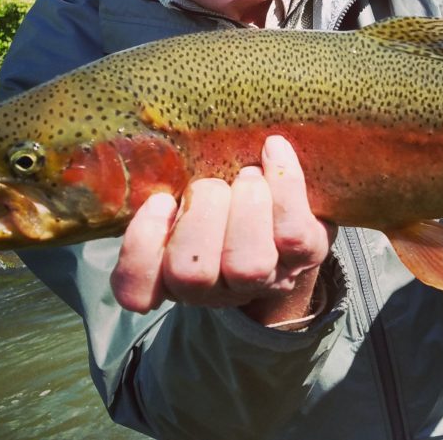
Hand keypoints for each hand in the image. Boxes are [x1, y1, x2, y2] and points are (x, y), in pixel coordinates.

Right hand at [110, 135, 333, 323]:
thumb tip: (153, 154)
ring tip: (247, 177)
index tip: (161, 200)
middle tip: (212, 184)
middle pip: (191, 272)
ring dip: (245, 206)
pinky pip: (293, 231)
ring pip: (247, 263)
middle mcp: (216, 288)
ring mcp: (263, 277)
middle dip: (201, 213)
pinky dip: (284, 184)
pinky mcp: (305, 255)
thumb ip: (166, 186)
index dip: (143, 245)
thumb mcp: (186, 194)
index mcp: (173, 273)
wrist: (290, 208)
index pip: (137, 291)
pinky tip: (273, 150)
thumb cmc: (223, 197)